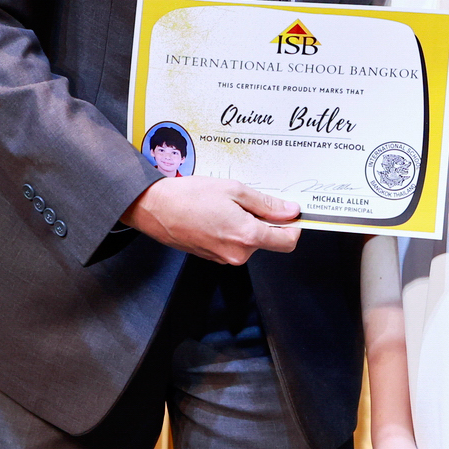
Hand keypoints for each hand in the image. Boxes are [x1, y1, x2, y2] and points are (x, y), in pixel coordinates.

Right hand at [121, 174, 301, 264]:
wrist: (154, 208)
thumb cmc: (189, 196)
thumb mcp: (234, 190)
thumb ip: (266, 204)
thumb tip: (290, 211)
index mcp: (246, 236)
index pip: (287, 242)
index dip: (294, 227)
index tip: (291, 213)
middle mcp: (237, 253)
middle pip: (268, 240)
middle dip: (265, 220)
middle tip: (246, 199)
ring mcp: (223, 258)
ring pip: (249, 241)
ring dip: (246, 223)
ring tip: (225, 204)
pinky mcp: (212, 256)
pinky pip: (233, 243)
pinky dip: (232, 229)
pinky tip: (216, 213)